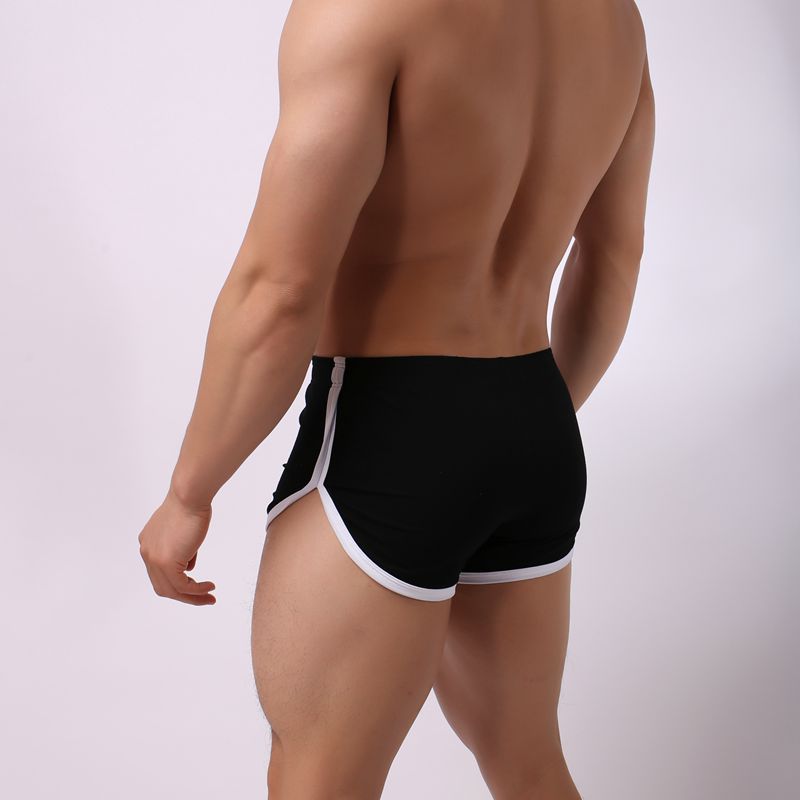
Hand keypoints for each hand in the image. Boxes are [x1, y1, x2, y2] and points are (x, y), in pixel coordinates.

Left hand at [138, 487, 216, 605]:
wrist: (189, 496)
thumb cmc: (191, 506)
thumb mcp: (183, 531)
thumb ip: (182, 549)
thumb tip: (188, 565)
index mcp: (148, 544)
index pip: (160, 572)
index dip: (178, 582)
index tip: (196, 584)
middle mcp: (147, 553)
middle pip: (163, 586)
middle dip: (185, 595)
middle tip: (205, 598)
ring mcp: (154, 559)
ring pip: (171, 590)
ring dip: (192, 597)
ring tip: (210, 597)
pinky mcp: (165, 562)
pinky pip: (181, 586)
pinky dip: (196, 590)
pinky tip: (209, 587)